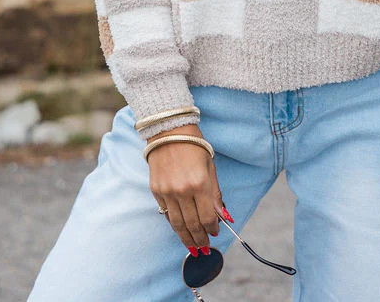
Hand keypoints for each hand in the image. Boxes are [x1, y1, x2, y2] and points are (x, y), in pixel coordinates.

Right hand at [148, 123, 224, 254]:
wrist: (169, 131)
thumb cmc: (194, 146)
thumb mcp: (210, 168)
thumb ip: (215, 194)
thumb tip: (222, 216)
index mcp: (200, 183)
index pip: (207, 217)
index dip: (212, 229)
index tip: (215, 233)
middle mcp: (183, 190)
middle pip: (193, 224)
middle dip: (200, 238)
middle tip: (204, 247)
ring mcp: (168, 191)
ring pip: (177, 223)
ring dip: (186, 238)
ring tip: (192, 248)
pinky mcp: (156, 190)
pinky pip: (166, 213)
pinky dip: (174, 224)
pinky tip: (180, 230)